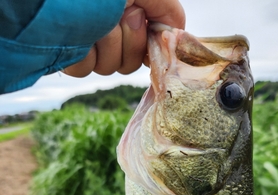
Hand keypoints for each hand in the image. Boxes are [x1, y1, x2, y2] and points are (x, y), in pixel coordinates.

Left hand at [63, 0, 184, 76]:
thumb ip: (168, 9)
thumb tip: (178, 32)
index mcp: (128, 11)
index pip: (150, 45)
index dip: (152, 45)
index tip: (155, 39)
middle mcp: (110, 26)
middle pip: (132, 62)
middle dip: (130, 42)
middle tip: (121, 16)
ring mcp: (89, 42)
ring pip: (110, 68)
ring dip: (107, 45)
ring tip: (95, 21)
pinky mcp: (68, 54)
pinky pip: (86, 70)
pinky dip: (83, 54)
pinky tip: (78, 33)